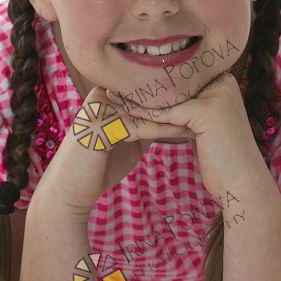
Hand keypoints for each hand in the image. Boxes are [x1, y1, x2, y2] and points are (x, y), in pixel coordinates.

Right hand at [48, 85, 192, 213]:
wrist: (71, 190)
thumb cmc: (99, 167)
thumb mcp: (128, 141)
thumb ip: (145, 125)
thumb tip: (174, 115)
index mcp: (108, 95)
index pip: (146, 90)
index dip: (174, 95)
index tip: (203, 98)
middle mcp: (101, 95)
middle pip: (146, 95)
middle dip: (178, 100)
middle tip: (209, 101)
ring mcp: (98, 108)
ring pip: (145, 108)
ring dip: (175, 114)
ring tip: (203, 116)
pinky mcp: (98, 125)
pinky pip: (137, 125)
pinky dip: (162, 129)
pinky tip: (183, 131)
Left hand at [105, 71, 263, 198]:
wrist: (242, 184)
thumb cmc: (221, 160)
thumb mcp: (202, 127)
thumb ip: (188, 110)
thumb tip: (162, 101)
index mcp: (222, 82)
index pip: (179, 79)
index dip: (151, 84)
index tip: (124, 85)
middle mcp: (223, 82)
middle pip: (173, 84)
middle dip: (142, 88)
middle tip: (112, 88)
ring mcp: (218, 94)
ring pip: (168, 97)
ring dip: (138, 100)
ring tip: (112, 99)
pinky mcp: (207, 111)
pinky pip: (168, 113)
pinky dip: (146, 116)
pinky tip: (126, 116)